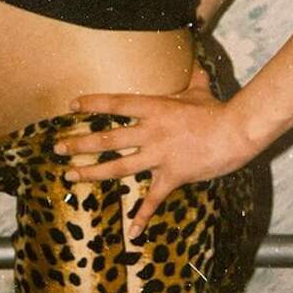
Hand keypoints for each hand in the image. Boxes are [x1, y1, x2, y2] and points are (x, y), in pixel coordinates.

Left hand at [53, 62, 254, 237]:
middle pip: (107, 138)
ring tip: (69, 175)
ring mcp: (159, 156)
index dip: (92, 103)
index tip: (72, 105)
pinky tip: (131, 231)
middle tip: (57, 147)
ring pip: (118, 167)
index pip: (116, 103)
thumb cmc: (216, 110)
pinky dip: (142, 216)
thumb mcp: (199, 89)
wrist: (235, 133)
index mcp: (154, 107)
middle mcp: (150, 132)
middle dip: (79, 143)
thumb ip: (192, 77)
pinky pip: (153, 200)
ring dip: (91, 172)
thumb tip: (195, 61)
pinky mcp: (171, 177)